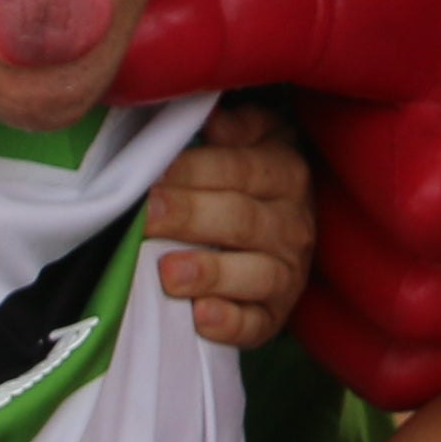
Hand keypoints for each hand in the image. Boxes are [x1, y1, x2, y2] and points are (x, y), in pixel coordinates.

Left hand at [143, 97, 318, 351]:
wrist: (284, 241)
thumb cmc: (251, 184)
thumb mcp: (256, 141)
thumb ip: (238, 126)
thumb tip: (214, 118)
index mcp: (286, 173)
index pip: (241, 169)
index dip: (195, 170)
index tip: (151, 173)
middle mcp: (293, 224)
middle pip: (242, 220)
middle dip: (191, 217)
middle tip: (147, 216)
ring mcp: (287, 273)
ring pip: (256, 274)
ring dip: (211, 273)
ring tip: (168, 272)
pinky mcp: (274, 316)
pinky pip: (255, 324)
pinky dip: (229, 323)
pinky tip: (199, 317)